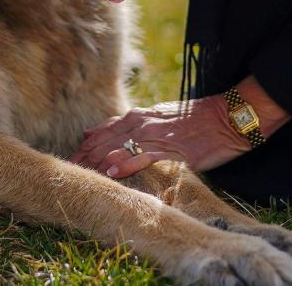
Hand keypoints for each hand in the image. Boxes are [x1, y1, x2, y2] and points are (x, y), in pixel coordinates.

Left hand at [71, 77, 288, 178]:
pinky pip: (143, 156)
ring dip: (95, 161)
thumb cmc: (196, 119)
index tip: (67, 161)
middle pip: (103, 140)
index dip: (83, 148)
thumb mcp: (159, 117)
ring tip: (78, 173)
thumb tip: (100, 132)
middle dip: (82, 157)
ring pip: (117, 147)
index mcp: (139, 117)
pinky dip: (125, 162)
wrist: (228, 117)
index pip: (102, 132)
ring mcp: (156, 136)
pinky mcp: (172, 149)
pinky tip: (111, 171)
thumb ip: (131, 125)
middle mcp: (142, 124)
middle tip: (62, 171)